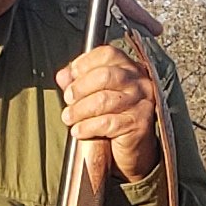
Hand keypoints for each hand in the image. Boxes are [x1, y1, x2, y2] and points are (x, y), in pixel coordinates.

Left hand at [58, 44, 164, 181]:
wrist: (133, 150)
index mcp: (129, 68)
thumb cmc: (113, 119)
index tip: (69, 77)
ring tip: (69, 118)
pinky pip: (108, 123)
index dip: (84, 63)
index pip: (107, 54)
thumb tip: (63, 76)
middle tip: (68, 99)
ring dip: (80, 110)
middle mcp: (139, 81)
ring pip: (104, 100)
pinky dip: (88, 127)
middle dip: (80, 88)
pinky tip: (79, 131)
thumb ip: (79, 82)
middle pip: (105, 75)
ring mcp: (142, 102)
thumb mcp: (94, 96)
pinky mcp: (139, 123)